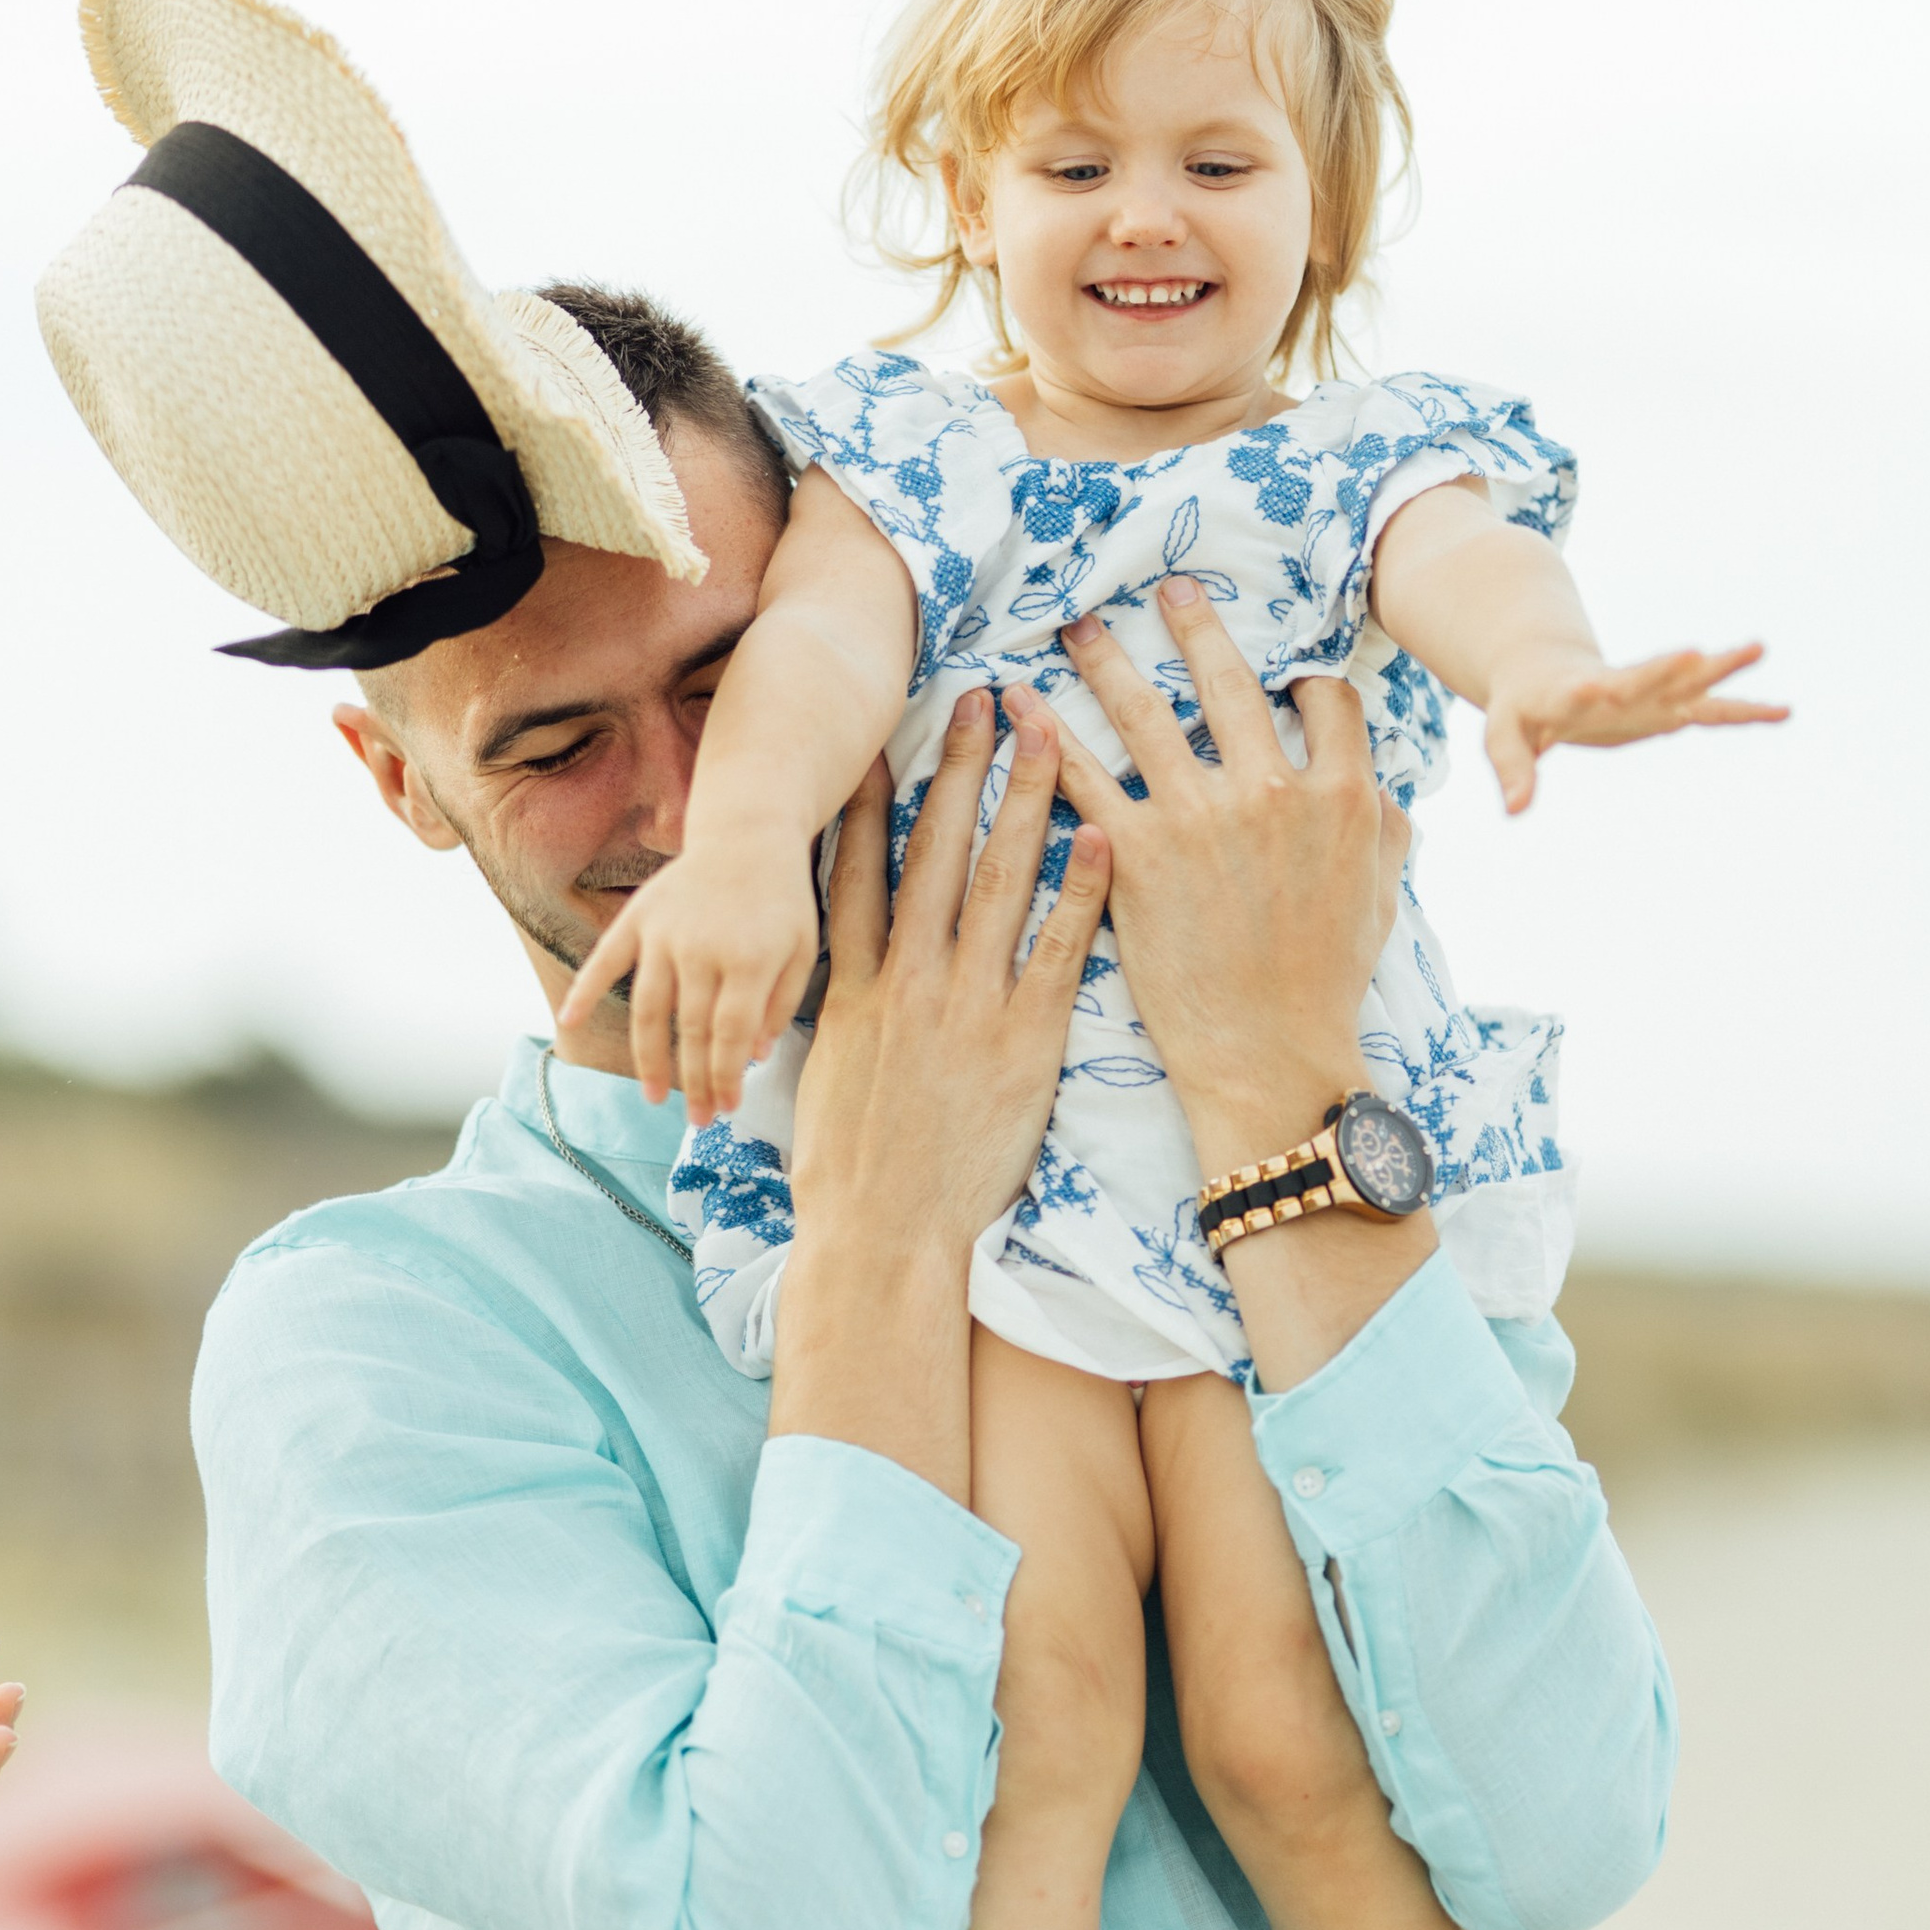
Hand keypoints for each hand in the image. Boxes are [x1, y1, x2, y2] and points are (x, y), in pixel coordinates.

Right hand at [556, 833, 822, 1124]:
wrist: (748, 832)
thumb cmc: (780, 899)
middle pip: (690, 1031)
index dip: (725, 1077)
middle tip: (697, 1120)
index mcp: (748, 959)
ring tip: (655, 1097)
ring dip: (649, 1059)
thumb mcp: (801, 949)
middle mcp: (701, 949)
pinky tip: (566, 1024)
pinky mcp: (639, 918)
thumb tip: (754, 1057)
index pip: (730, 1035)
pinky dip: (583, 991)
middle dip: (694, 1082)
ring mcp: (664, 933)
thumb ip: (780, 1003)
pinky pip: (605, 960)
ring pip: (649, 1010)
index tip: (726, 1109)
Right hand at [773, 688, 1110, 1492]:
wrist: (882, 1234)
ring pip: (998, 880)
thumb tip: (840, 961)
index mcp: (851, 982)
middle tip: (983, 695)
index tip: (893, 732)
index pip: (860, 866)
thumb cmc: (849, 1168)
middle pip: (936, 848)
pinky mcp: (1023, 1040)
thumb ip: (839, 1005)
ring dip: (1024, 800)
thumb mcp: (824, 1070)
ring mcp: (966, 1003)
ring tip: (1047, 732)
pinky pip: (1058, 949)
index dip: (876, 794)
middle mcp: (907, 976)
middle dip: (962, 767)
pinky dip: (1082, 891)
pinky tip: (1105, 835)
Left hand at [1050, 587, 1406, 1167]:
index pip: (1326, 702)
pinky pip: (1082, 776)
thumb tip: (1382, 792)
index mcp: (1341, 797)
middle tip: (1167, 589)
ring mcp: (1200, 818)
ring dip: (1106, 660)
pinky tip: (1017, 702)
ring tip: (1077, 625)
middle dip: (1195, 624)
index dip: (1302, 677)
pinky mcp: (1135, 854)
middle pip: (1229, 681)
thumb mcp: (1380, 901)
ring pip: (1146, 712)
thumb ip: (1382, 832)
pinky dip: (1045, 733)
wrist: (1270, 1057)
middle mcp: (1271, 791)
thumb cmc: (1327, 988)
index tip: (1278, 664)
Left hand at [1482, 638, 1785, 813]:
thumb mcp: (1505, 734)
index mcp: (1571, 692)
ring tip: (1760, 647)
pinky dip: (1743, 711)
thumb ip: (1512, 767)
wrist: (1546, 671)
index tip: (1602, 686)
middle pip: (1642, 674)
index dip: (1591, 691)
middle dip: (1666, 667)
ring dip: (1720, 667)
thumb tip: (1516, 810)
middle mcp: (1615, 685)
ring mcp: (1646, 692)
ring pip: (1686, 679)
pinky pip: (1710, 709)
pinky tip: (1784, 711)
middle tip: (1696, 653)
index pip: (1582, 692)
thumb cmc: (1522, 706)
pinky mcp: (1666, 705)